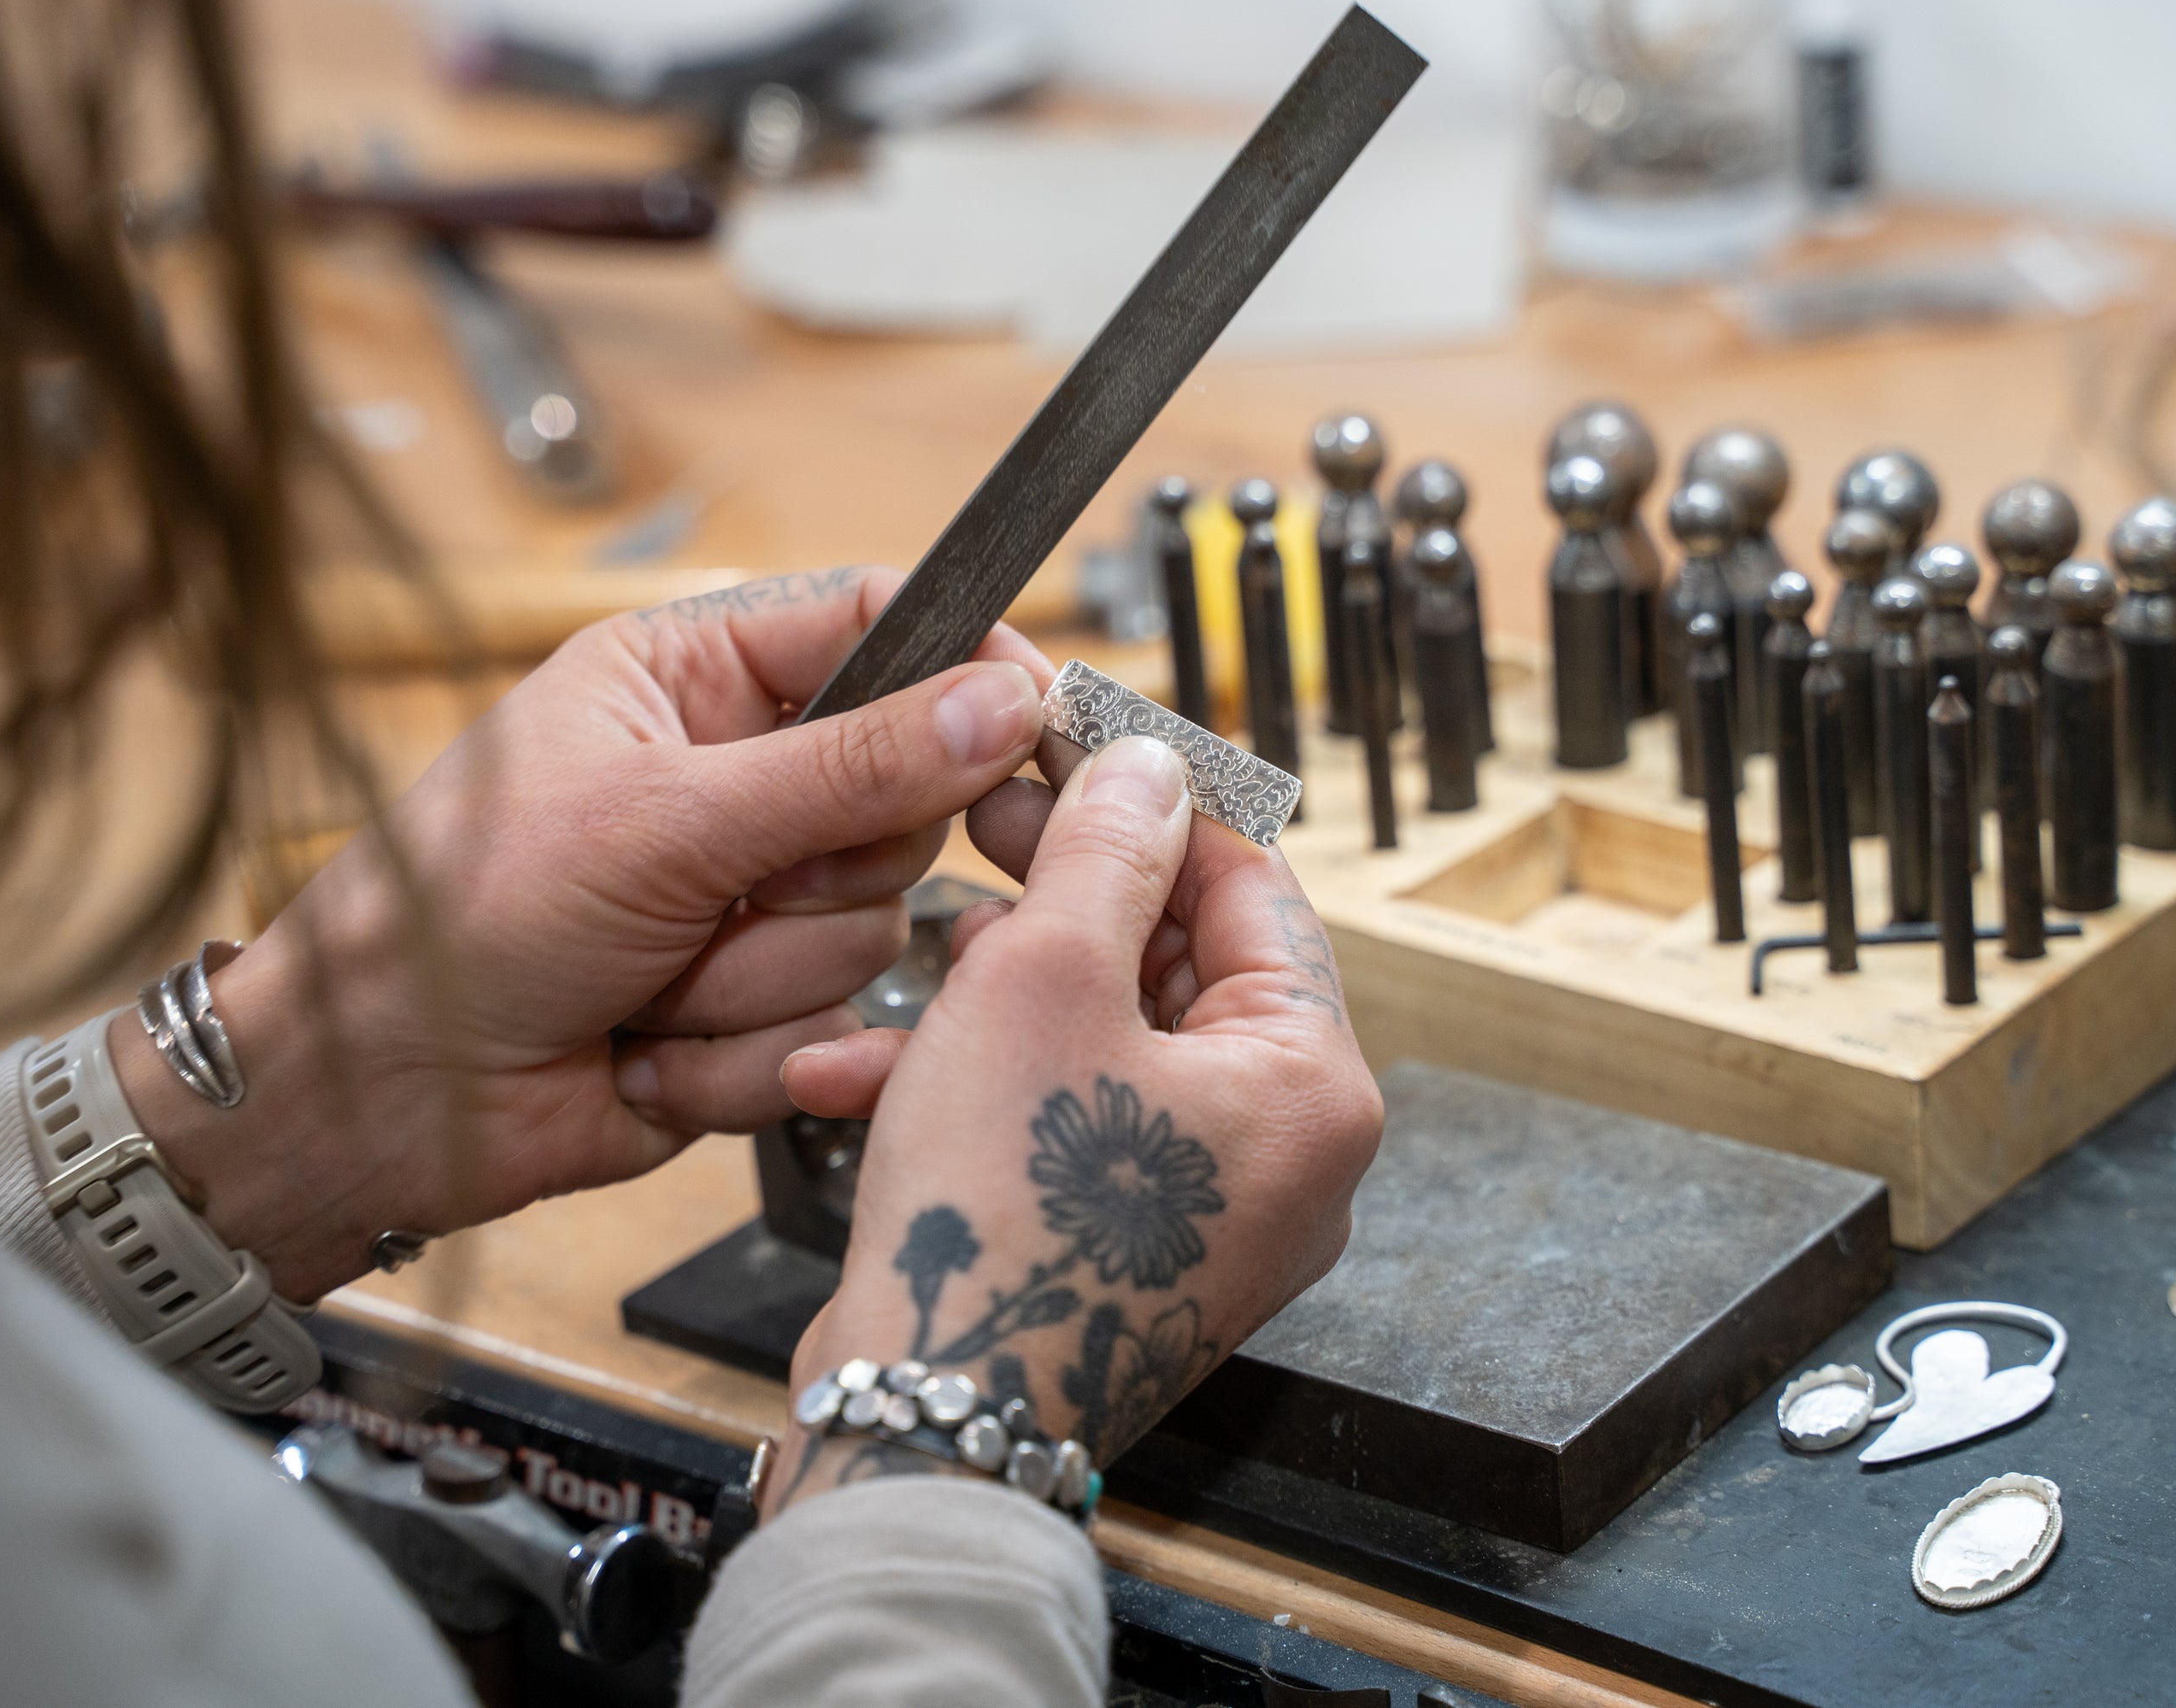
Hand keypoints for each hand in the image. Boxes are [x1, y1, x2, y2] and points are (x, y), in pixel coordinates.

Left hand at [109, 567, 1051, 1299]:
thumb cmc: (458, 919)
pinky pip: (830, 1025)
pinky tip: (643, 1046)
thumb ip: (850, 766)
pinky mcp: (752, 1012)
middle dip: (819, 871)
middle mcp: (732, 782)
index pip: (877, 629)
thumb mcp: (664, 818)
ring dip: (756, 976)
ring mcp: (745, 901)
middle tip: (727, 888)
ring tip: (646, 980)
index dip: (965, 670)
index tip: (1032, 715)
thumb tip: (1001, 699)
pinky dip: (736, 1053)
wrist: (378, 1102)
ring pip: (874, 929)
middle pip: (904, 800)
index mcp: (692, 680)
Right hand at [762, 734, 1382, 1515]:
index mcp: (1314, 1084)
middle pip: (1182, 967)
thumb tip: (1146, 768)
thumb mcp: (1044, 981)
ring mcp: (1215, 1215)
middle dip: (1060, 902)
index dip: (1152, 804)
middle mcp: (1290, 1155)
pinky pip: (1075, 1132)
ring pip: (1108, 1048)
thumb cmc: (1003, 1216)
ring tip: (913, 966)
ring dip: (997, 998)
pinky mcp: (1134, 1256)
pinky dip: (985, 1091)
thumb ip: (1103, 855)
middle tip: (976, 830)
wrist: (928, 1424)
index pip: (1253, 888)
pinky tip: (861, 1069)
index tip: (1072, 749)